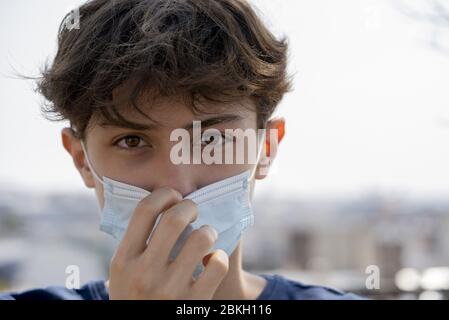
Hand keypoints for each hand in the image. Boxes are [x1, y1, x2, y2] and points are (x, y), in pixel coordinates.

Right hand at [108, 187, 228, 298]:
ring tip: (206, 236)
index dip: (164, 194)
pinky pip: (218, 264)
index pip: (144, 210)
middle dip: (190, 206)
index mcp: (123, 260)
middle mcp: (144, 273)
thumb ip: (136, 244)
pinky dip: (219, 258)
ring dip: (208, 231)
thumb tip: (162, 205)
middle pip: (175, 218)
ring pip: (201, 238)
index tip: (174, 196)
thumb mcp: (123, 274)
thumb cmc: (136, 299)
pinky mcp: (194, 304)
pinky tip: (212, 262)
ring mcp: (170, 290)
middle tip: (194, 210)